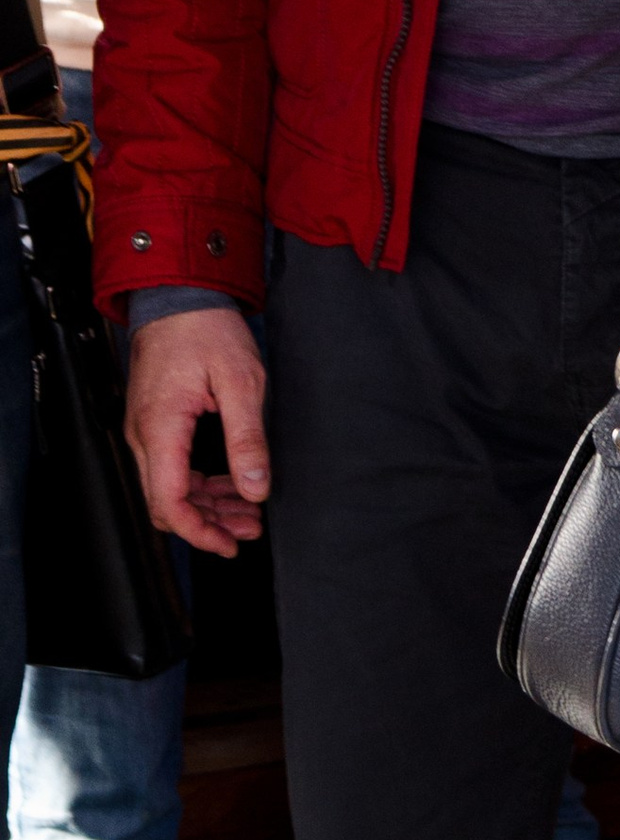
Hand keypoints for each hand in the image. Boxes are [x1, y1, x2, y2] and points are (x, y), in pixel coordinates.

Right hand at [125, 306, 267, 554]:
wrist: (179, 294)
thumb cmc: (208, 329)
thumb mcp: (241, 380)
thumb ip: (247, 438)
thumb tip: (256, 489)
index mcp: (161, 429)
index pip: (169, 504)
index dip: (200, 533)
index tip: (230, 545)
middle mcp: (144, 436)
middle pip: (168, 502)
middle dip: (209, 523)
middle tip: (249, 528)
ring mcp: (145, 430)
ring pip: (169, 488)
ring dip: (206, 504)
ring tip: (247, 511)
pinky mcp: (153, 422)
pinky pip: (170, 467)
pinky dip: (198, 482)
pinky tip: (227, 483)